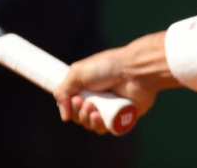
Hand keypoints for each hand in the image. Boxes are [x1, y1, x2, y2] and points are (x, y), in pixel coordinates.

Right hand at [53, 33, 175, 134]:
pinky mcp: (121, 118)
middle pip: (79, 117)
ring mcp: (110, 109)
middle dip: (78, 112)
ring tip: (93, 108)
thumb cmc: (108, 66)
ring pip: (91, 125)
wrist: (134, 71)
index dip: (69, 106)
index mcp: (87, 87)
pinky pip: (106, 129)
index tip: (73, 100)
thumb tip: (64, 115)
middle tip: (84, 102)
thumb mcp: (78, 72)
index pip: (71, 105)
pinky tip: (100, 117)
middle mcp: (98, 98)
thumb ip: (63, 91)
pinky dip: (99, 125)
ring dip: (87, 119)